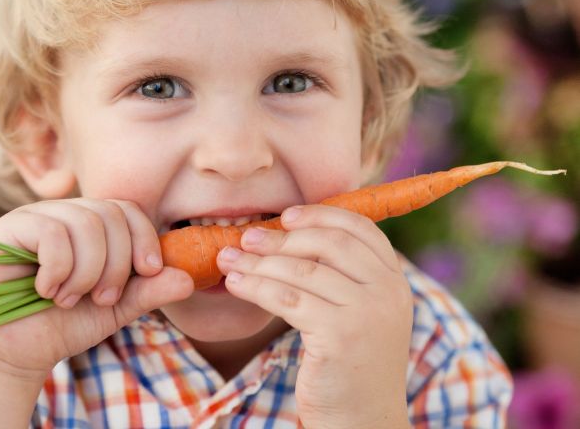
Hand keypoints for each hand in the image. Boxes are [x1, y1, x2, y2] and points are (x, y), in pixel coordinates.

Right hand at [0, 198, 193, 380]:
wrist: (21, 351)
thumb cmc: (68, 324)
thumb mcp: (119, 307)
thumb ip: (151, 290)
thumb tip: (188, 278)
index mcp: (92, 223)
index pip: (128, 209)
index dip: (144, 238)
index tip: (149, 271)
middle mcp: (66, 211)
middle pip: (110, 215)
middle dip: (116, 265)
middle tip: (102, 298)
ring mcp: (36, 215)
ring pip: (85, 223)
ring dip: (87, 272)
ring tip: (71, 299)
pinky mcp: (9, 227)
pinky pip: (52, 232)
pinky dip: (58, 269)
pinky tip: (46, 290)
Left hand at [216, 204, 412, 428]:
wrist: (364, 424)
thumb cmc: (351, 366)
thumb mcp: (360, 313)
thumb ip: (343, 276)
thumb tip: (292, 234)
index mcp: (394, 280)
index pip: (359, 228)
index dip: (320, 215)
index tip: (285, 216)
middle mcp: (388, 291)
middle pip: (328, 243)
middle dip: (281, 238)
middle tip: (247, 238)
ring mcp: (366, 313)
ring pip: (301, 270)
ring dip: (258, 262)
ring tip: (228, 259)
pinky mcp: (340, 336)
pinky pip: (287, 299)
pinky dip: (256, 287)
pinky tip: (236, 284)